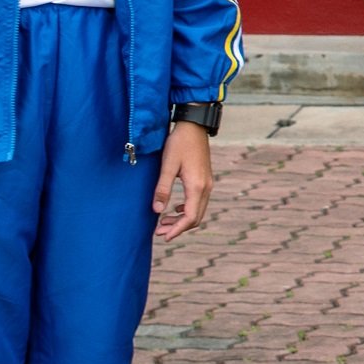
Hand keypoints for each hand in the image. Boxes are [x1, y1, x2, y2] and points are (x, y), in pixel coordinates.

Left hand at [153, 123, 214, 238]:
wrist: (194, 126)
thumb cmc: (179, 143)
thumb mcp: (167, 165)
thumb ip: (162, 189)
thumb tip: (156, 211)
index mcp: (196, 186)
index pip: (189, 217)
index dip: (177, 230)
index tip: (163, 237)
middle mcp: (205, 187)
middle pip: (195, 217)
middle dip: (178, 227)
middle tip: (159, 232)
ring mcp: (207, 184)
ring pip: (197, 210)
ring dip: (181, 219)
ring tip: (163, 222)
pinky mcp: (205, 179)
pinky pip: (198, 202)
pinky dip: (186, 210)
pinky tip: (173, 209)